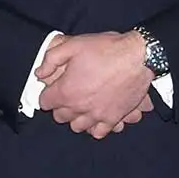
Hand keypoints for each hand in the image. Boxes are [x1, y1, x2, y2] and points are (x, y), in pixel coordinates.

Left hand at [37, 31, 154, 138]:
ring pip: (77, 126)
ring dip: (76, 117)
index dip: (48, 93)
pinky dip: (94, 127)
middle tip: (69, 94)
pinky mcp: (114, 118)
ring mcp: (97, 115)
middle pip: (60, 117)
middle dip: (61, 106)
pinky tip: (96, 116)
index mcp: (66, 90)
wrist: (139, 56)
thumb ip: (51, 59)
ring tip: (82, 106)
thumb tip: (40, 73)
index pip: (45, 102)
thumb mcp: (74, 45)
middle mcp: (79, 107)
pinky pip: (98, 132)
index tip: (54, 87)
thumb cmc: (107, 49)